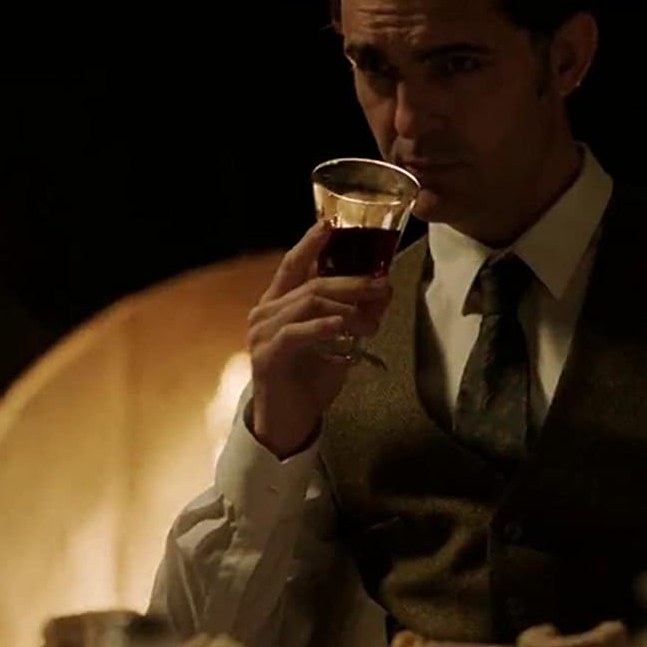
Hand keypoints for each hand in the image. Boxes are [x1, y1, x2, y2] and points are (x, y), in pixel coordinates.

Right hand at [247, 223, 391, 458]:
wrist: (288, 422)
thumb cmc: (310, 379)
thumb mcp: (338, 342)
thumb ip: (355, 316)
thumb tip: (384, 291)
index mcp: (278, 303)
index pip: (293, 264)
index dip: (310, 243)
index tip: (330, 225)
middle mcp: (265, 312)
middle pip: (312, 283)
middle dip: (351, 281)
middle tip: (381, 286)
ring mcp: (262, 333)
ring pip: (308, 304)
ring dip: (347, 309)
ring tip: (372, 322)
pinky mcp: (267, 356)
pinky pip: (296, 332)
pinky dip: (322, 327)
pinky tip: (342, 327)